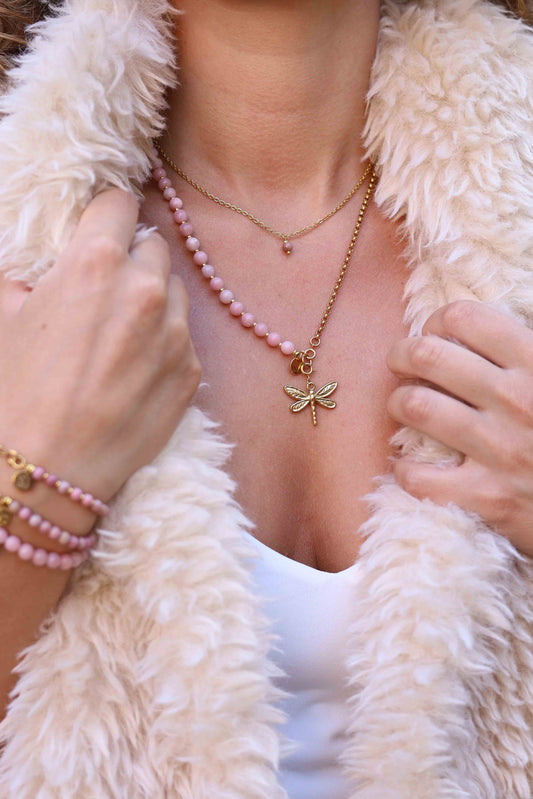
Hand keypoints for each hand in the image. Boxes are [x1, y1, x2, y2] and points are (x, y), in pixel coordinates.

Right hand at [0, 188, 200, 503]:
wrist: (49, 472)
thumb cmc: (15, 393)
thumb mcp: (4, 318)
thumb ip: (32, 279)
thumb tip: (45, 275)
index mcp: (95, 263)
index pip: (120, 204)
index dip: (107, 215)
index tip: (102, 228)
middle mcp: (145, 290)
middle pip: (153, 247)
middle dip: (131, 259)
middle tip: (107, 289)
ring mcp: (175, 333)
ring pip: (174, 291)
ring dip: (152, 300)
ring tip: (122, 333)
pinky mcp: (190, 372)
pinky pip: (183, 338)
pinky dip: (163, 343)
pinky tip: (135, 370)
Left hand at [386, 300, 532, 555]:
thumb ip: (524, 348)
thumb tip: (473, 324)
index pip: (463, 317)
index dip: (437, 321)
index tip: (435, 334)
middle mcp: (516, 400)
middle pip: (426, 355)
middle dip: (402, 355)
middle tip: (401, 364)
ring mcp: (500, 450)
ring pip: (413, 405)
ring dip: (399, 402)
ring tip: (404, 406)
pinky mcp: (486, 497)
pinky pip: (416, 475)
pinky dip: (405, 468)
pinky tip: (413, 464)